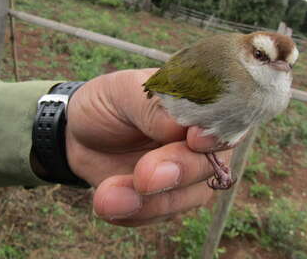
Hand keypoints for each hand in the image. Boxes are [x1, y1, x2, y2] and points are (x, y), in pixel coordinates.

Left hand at [65, 69, 231, 226]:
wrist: (79, 133)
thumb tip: (181, 127)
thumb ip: (153, 106)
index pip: (227, 117)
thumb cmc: (109, 102)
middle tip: (143, 176)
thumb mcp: (124, 91)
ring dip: (151, 201)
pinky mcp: (171, 198)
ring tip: (107, 198)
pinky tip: (107, 201)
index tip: (195, 140)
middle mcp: (204, 140)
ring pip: (190, 196)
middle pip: (212, 162)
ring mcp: (190, 172)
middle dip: (180, 171)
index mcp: (201, 104)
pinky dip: (135, 213)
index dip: (217, 132)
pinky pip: (162, 214)